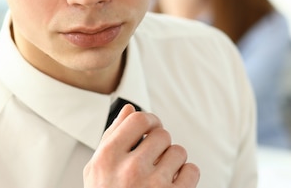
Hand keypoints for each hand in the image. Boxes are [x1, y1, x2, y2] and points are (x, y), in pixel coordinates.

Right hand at [83, 104, 198, 187]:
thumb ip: (111, 136)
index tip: (152, 128)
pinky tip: (173, 183)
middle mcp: (130, 169)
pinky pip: (192, 171)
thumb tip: (130, 110)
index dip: (150, 120)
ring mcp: (153, 186)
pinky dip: (187, 176)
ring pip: (178, 151)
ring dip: (174, 160)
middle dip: (161, 143)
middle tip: (155, 157)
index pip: (138, 119)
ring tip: (163, 173)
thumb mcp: (97, 169)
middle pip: (161, 134)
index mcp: (108, 157)